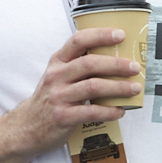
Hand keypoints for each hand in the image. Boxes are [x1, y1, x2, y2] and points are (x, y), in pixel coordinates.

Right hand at [5, 28, 143, 154]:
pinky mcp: (63, 116)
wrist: (26, 127)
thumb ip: (78, 66)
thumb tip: (115, 59)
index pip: (78, 41)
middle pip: (90, 63)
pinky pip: (91, 112)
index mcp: (57, 62)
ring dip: (118, 87)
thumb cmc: (49, 100)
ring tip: (134, 89)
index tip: (120, 35)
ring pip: (93, 86)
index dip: (100, 35)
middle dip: (116, 64)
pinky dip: (109, 111)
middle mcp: (56, 76)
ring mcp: (59, 96)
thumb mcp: (57, 77)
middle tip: (134, 67)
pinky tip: (120, 110)